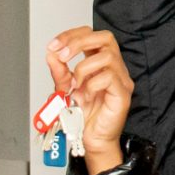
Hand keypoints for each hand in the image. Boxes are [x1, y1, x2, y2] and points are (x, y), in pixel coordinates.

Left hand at [46, 28, 133, 174]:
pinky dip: (91, 84)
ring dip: (83, 68)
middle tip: (61, 55)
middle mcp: (114, 67)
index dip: (71, 36)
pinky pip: (109, 77)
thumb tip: (52, 53)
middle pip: (104, 37)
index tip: (53, 46)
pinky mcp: (122, 94)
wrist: (91, 140)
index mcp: (100, 62)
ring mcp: (121, 80)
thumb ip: (59, 71)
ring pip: (107, 56)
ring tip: (76, 84)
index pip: (91, 35)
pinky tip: (86, 95)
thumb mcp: (65, 88)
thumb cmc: (83, 115)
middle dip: (78, 42)